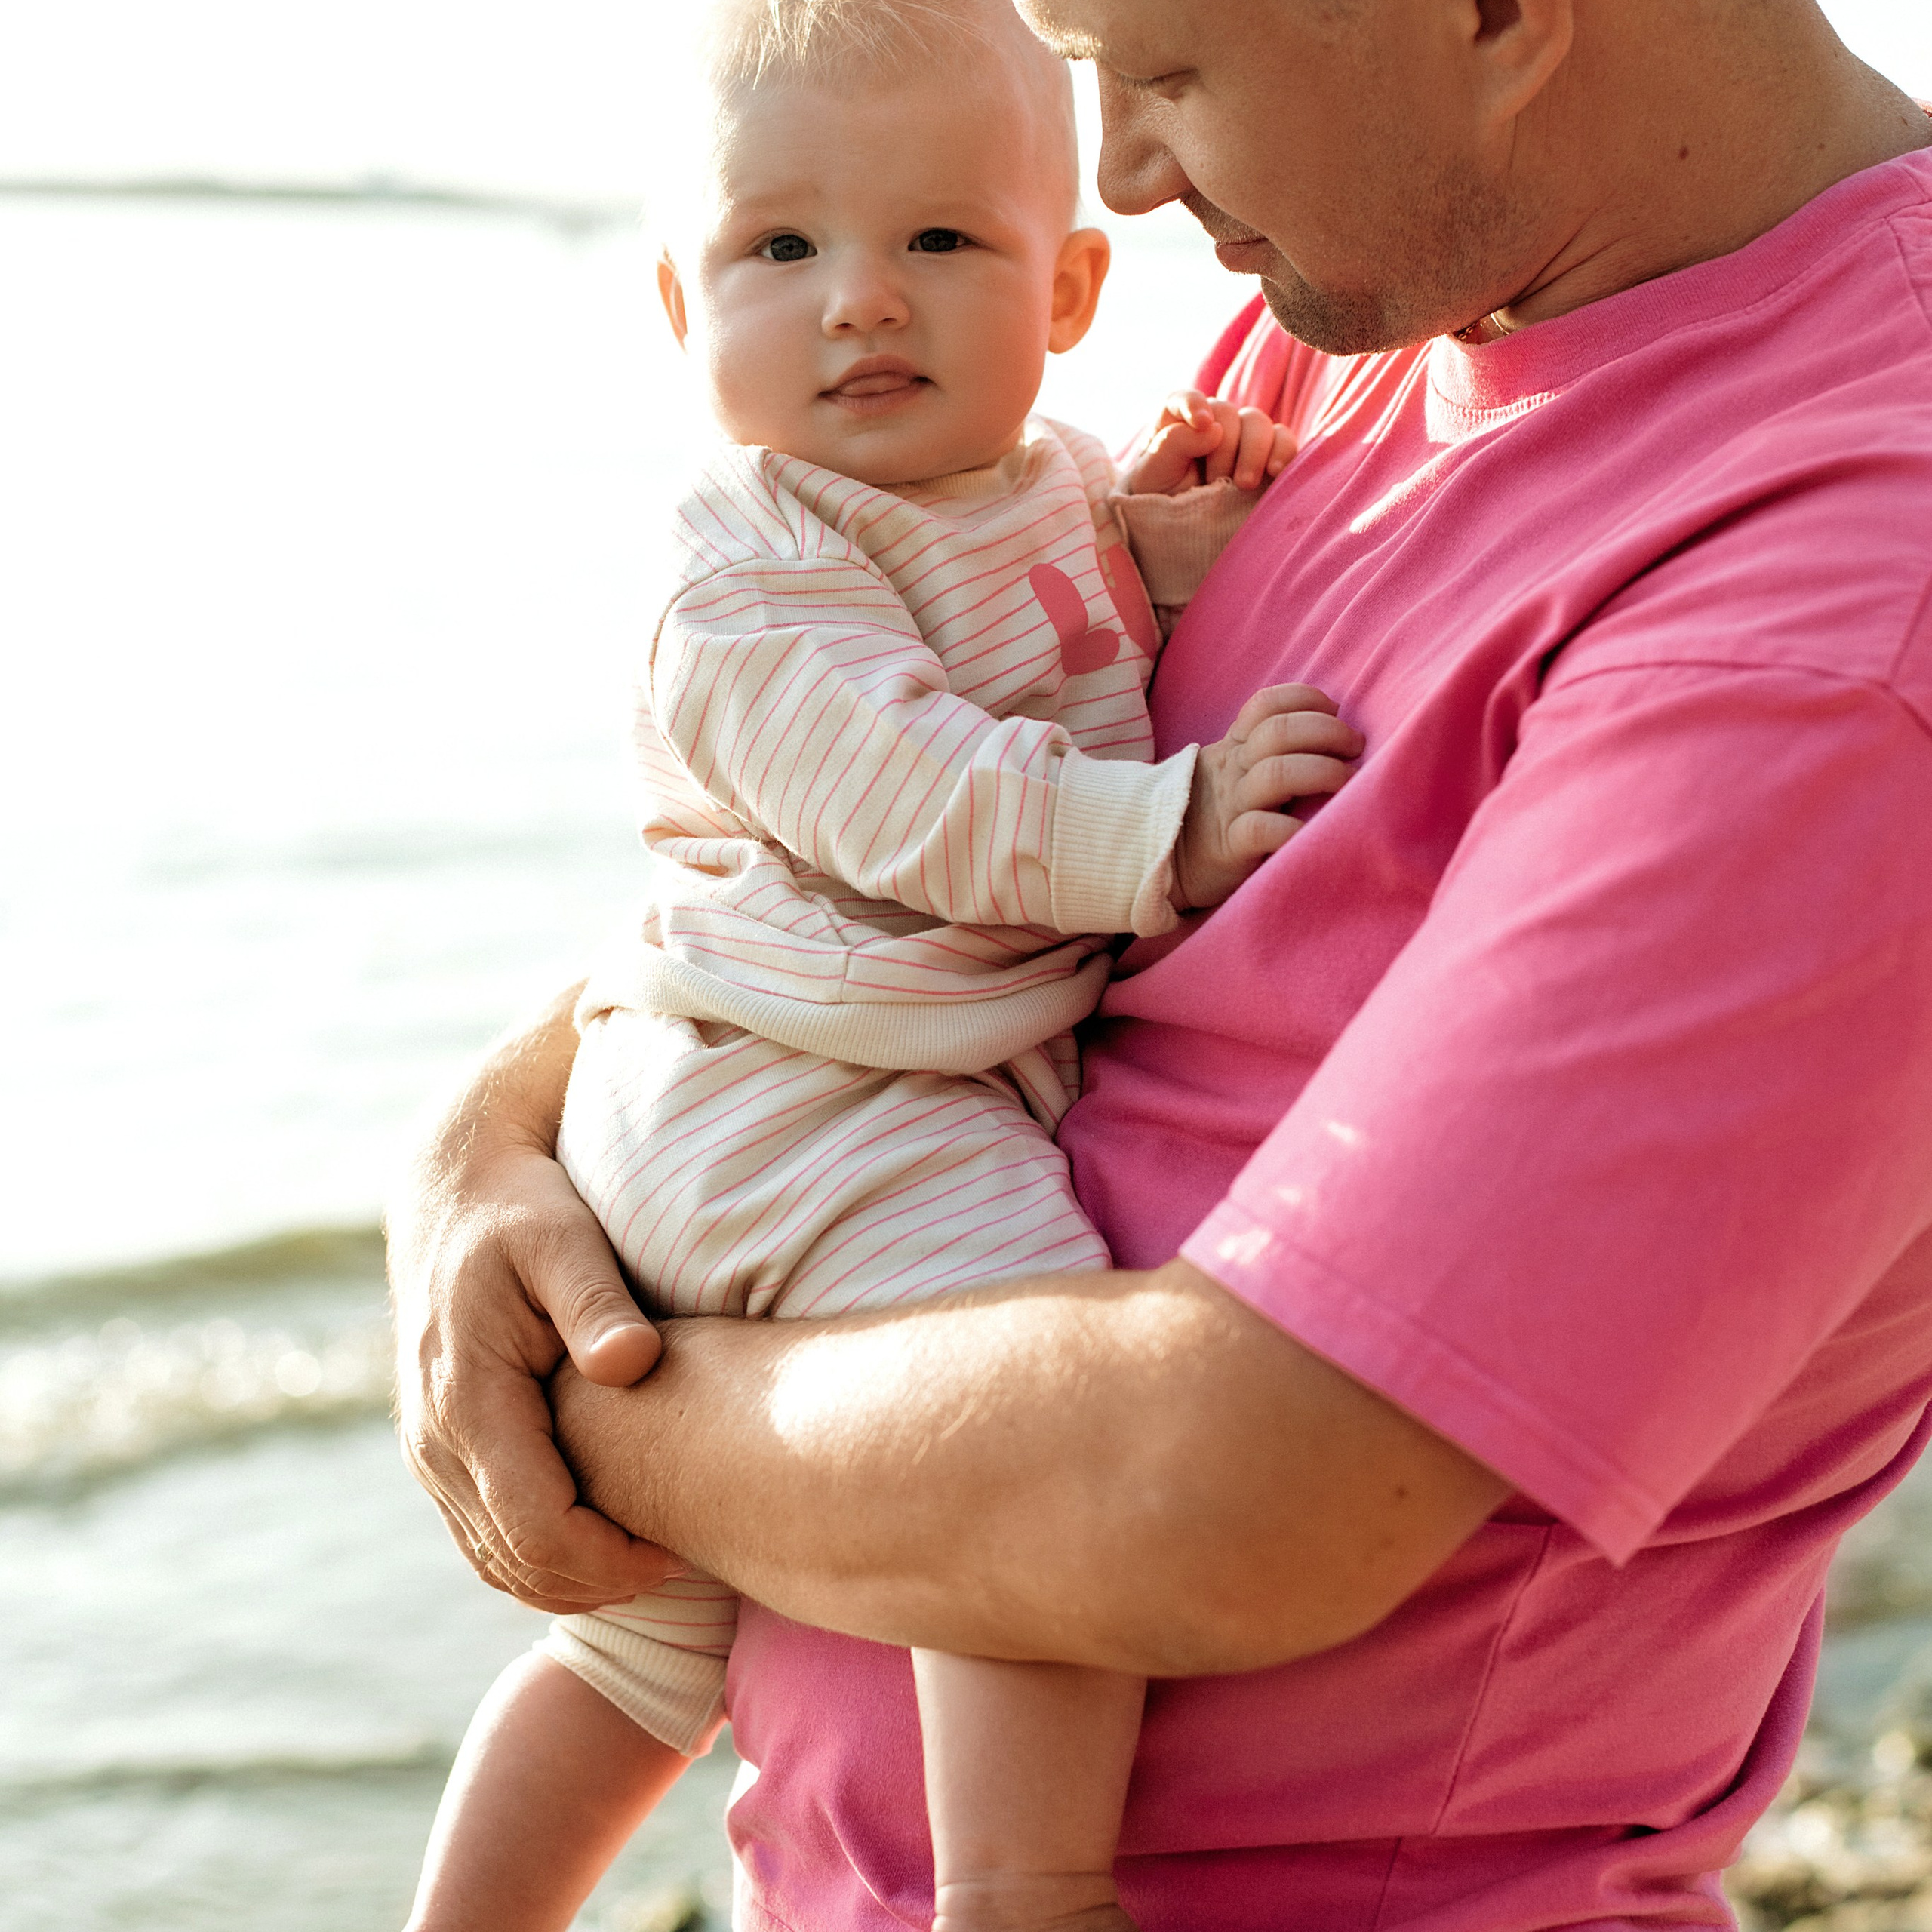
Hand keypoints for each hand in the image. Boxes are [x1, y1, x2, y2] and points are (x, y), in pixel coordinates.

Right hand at [388, 987, 679, 1611]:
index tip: (679, 1549)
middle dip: (600, 1581)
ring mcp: (431, 1453)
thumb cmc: (525, 1210)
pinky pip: (486, 1539)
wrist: (455, 1192)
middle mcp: (436, 1441)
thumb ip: (597, 1304)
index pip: (537, 1529)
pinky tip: (609, 1538)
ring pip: (497, 1564)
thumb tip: (632, 1363)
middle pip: (518, 1564)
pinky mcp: (441, 1453)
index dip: (611, 1559)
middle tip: (682, 1559)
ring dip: (573, 1580)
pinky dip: (543, 1560)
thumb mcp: (566, 1238)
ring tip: (654, 1555)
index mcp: (469, 1401)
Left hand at [1127, 390, 1296, 496]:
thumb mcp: (1153, 475)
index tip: (1203, 424)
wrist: (1186, 535)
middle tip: (1217, 479)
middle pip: (1227, 413)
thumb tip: (1213, 427)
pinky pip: (1283, 440)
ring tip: (1244, 485)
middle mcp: (1212, 424)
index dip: (1194, 404)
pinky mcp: (1268, 455)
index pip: (1183, 399)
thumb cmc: (1162, 501)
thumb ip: (1173, 444)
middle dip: (1225, 446)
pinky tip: (1276, 472)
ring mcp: (1242, 437)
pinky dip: (1283, 452)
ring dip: (1253, 452)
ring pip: (1258, 422)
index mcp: (1177, 423)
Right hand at [1171, 685, 1361, 911]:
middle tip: (1355, 748)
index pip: (1266, 705)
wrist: (1165, 862)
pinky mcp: (1228, 848)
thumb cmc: (1217, 817)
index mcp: (1233, 748)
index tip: (1335, 709)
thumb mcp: (1232, 772)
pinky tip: (1313, 831)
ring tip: (1348, 783)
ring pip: (1277, 774)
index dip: (1304, 698)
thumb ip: (1269, 751)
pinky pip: (1260, 829)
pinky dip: (1292, 828)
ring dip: (1322, 771)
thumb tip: (1336, 733)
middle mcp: (1232, 771)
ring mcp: (1229, 807)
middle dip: (1327, 731)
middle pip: (1279, 732)